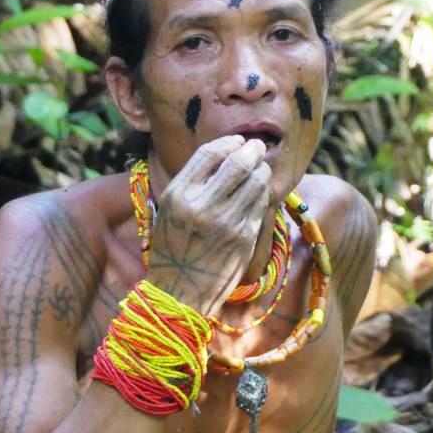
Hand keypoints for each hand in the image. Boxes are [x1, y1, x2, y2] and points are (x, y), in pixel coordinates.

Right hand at [146, 135, 272, 312]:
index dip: (229, 142)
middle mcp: (203, 206)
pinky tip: (259, 192)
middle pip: (239, 163)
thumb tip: (227, 151)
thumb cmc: (173, 247)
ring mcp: (227, 222)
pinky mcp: (245, 237)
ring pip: (257, 181)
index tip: (237, 140)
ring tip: (260, 169)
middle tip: (257, 146)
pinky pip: (261, 204)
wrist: (180, 292)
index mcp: (179, 195)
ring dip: (262, 170)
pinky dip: (263, 192)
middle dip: (252, 149)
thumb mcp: (169, 209)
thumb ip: (193, 181)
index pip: (210, 153)